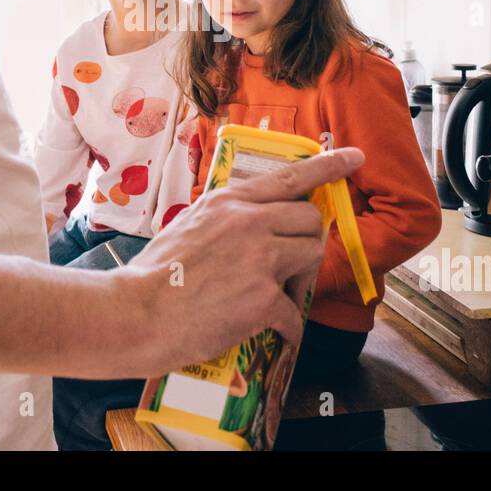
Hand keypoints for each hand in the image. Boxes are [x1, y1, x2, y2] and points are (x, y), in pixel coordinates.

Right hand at [116, 147, 364, 376]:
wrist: (136, 312)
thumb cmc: (154, 275)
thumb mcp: (188, 225)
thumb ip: (223, 220)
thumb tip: (245, 225)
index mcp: (229, 202)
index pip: (291, 176)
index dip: (329, 166)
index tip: (354, 157)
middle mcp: (249, 222)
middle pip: (309, 219)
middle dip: (307, 241)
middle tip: (289, 265)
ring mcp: (260, 259)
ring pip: (311, 257)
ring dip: (301, 279)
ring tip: (277, 298)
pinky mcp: (264, 298)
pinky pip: (295, 312)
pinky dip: (289, 327)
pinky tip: (274, 334)